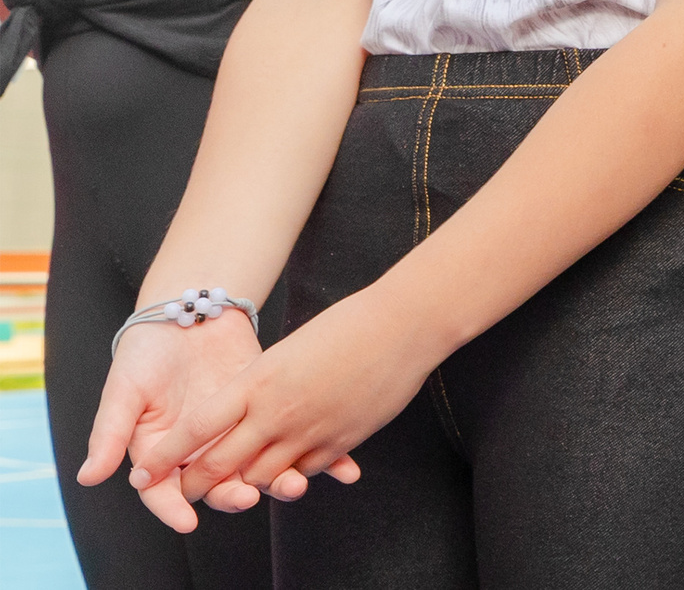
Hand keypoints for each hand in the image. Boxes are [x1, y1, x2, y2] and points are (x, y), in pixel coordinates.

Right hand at [77, 310, 332, 532]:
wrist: (189, 313)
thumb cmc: (147, 354)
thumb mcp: (124, 390)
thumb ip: (110, 433)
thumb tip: (89, 477)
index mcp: (162, 455)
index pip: (167, 493)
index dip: (175, 508)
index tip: (189, 520)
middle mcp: (203, 452)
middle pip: (220, 485)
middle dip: (237, 494)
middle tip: (252, 495)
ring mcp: (239, 434)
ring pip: (260, 468)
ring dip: (281, 480)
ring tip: (298, 484)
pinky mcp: (270, 413)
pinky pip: (293, 439)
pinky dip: (320, 455)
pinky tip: (343, 468)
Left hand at [143, 294, 417, 517]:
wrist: (404, 325)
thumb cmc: (348, 326)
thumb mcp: (289, 350)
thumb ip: (261, 386)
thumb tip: (240, 413)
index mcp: (257, 381)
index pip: (196, 429)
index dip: (166, 456)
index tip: (144, 473)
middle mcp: (275, 412)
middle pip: (220, 463)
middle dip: (195, 483)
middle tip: (183, 492)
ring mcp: (309, 430)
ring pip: (260, 477)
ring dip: (244, 484)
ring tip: (236, 486)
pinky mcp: (339, 442)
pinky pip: (302, 472)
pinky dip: (290, 475)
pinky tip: (290, 469)